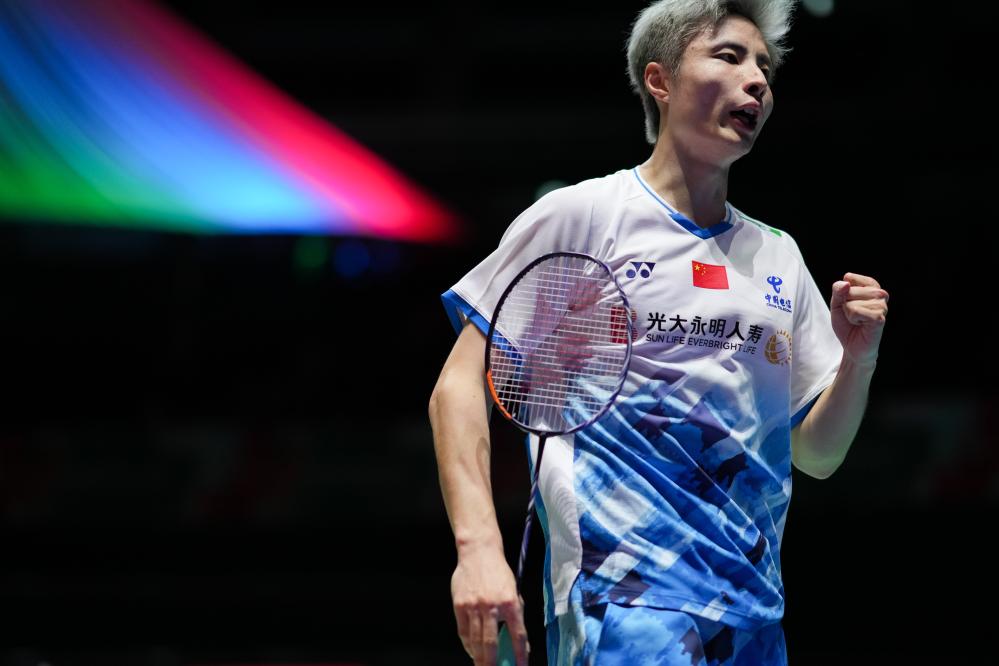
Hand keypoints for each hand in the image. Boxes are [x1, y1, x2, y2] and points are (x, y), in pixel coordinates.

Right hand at [451, 544, 528, 664]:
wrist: (478, 552)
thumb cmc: (499, 573)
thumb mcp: (513, 590)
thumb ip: (515, 613)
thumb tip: (516, 640)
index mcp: (511, 602)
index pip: (518, 635)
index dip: (520, 655)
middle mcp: (492, 606)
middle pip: (492, 643)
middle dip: (493, 663)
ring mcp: (473, 606)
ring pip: (476, 641)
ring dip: (479, 658)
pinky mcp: (460, 605)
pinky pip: (464, 631)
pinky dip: (468, 644)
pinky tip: (472, 651)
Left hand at [829, 272, 888, 367]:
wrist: (853, 346)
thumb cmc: (847, 323)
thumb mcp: (837, 304)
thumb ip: (837, 291)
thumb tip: (846, 283)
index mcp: (871, 286)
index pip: (849, 278)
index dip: (842, 293)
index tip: (848, 304)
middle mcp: (880, 293)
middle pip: (848, 290)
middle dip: (844, 305)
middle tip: (853, 316)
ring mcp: (882, 305)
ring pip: (850, 302)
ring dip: (848, 314)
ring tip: (858, 321)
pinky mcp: (879, 317)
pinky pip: (855, 311)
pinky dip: (852, 319)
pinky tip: (861, 325)